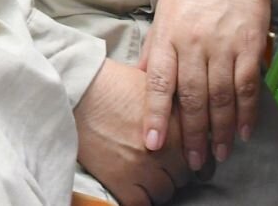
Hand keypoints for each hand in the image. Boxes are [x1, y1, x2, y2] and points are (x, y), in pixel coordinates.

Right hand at [75, 59, 192, 205]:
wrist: (75, 91)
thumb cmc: (110, 83)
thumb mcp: (152, 87)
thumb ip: (174, 107)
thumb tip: (190, 122)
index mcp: (177, 123)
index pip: (202, 155)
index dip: (197, 161)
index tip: (192, 164)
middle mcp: (165, 148)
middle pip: (184, 175)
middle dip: (175, 170)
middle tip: (163, 165)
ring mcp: (144, 167)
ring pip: (165, 191)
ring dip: (158, 184)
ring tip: (146, 174)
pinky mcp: (121, 181)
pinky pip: (142, 203)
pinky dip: (140, 197)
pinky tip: (134, 186)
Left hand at [140, 0, 270, 172]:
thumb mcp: (164, 12)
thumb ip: (156, 49)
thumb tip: (143, 80)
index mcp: (169, 36)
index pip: (160, 83)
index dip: (156, 116)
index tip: (153, 144)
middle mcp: (194, 44)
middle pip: (192, 97)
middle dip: (192, 134)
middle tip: (193, 161)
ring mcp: (224, 45)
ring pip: (221, 97)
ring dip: (220, 130)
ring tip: (217, 154)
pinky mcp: (249, 45)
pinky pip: (248, 85)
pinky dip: (246, 112)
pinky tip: (243, 131)